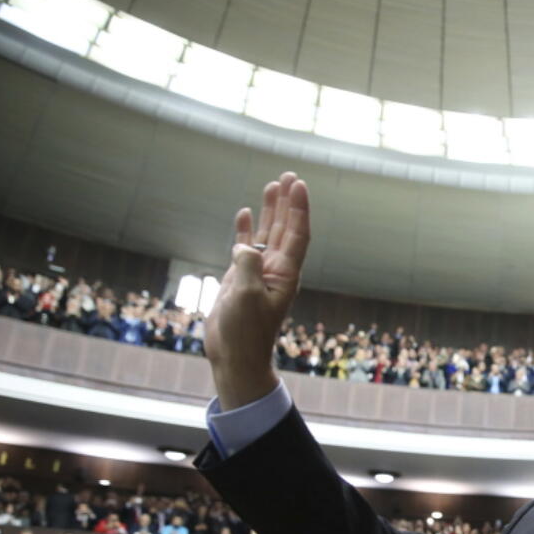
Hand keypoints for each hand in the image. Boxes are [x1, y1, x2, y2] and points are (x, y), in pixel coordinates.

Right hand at [205, 172, 310, 409]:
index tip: (298, 185)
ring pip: (266, 234)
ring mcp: (258, 274)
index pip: (296, 234)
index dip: (298, 209)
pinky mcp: (240, 279)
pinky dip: (245, 230)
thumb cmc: (244, 333)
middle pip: (285, 229)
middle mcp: (276, 270)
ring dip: (270, 211)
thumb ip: (246, 265)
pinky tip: (245, 213)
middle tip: (289, 175)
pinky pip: (245, 248)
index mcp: (285, 274)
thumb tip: (244, 245)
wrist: (235, 357)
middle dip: (287, 202)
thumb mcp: (244, 296)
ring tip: (272, 185)